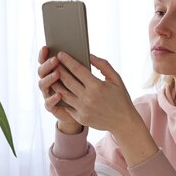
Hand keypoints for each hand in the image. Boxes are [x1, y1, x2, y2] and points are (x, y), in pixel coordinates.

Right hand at [37, 46, 82, 133]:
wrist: (87, 111)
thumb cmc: (87, 92)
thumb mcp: (87, 77)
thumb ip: (84, 66)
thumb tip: (88, 54)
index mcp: (53, 71)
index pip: (45, 61)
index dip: (43, 55)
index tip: (46, 47)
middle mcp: (48, 82)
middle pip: (42, 71)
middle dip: (47, 65)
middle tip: (55, 60)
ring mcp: (48, 94)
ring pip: (42, 85)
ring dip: (49, 79)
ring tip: (57, 74)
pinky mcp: (52, 107)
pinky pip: (48, 103)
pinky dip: (52, 99)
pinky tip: (59, 95)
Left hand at [53, 51, 159, 166]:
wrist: (124, 122)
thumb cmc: (120, 97)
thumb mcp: (116, 79)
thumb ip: (103, 65)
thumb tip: (89, 55)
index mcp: (97, 86)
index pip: (78, 70)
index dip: (68, 61)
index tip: (61, 54)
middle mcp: (88, 98)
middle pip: (67, 80)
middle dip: (59, 70)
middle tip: (52, 62)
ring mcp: (83, 109)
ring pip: (63, 93)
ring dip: (56, 83)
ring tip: (52, 75)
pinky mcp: (81, 118)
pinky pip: (67, 105)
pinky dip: (61, 97)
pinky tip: (58, 90)